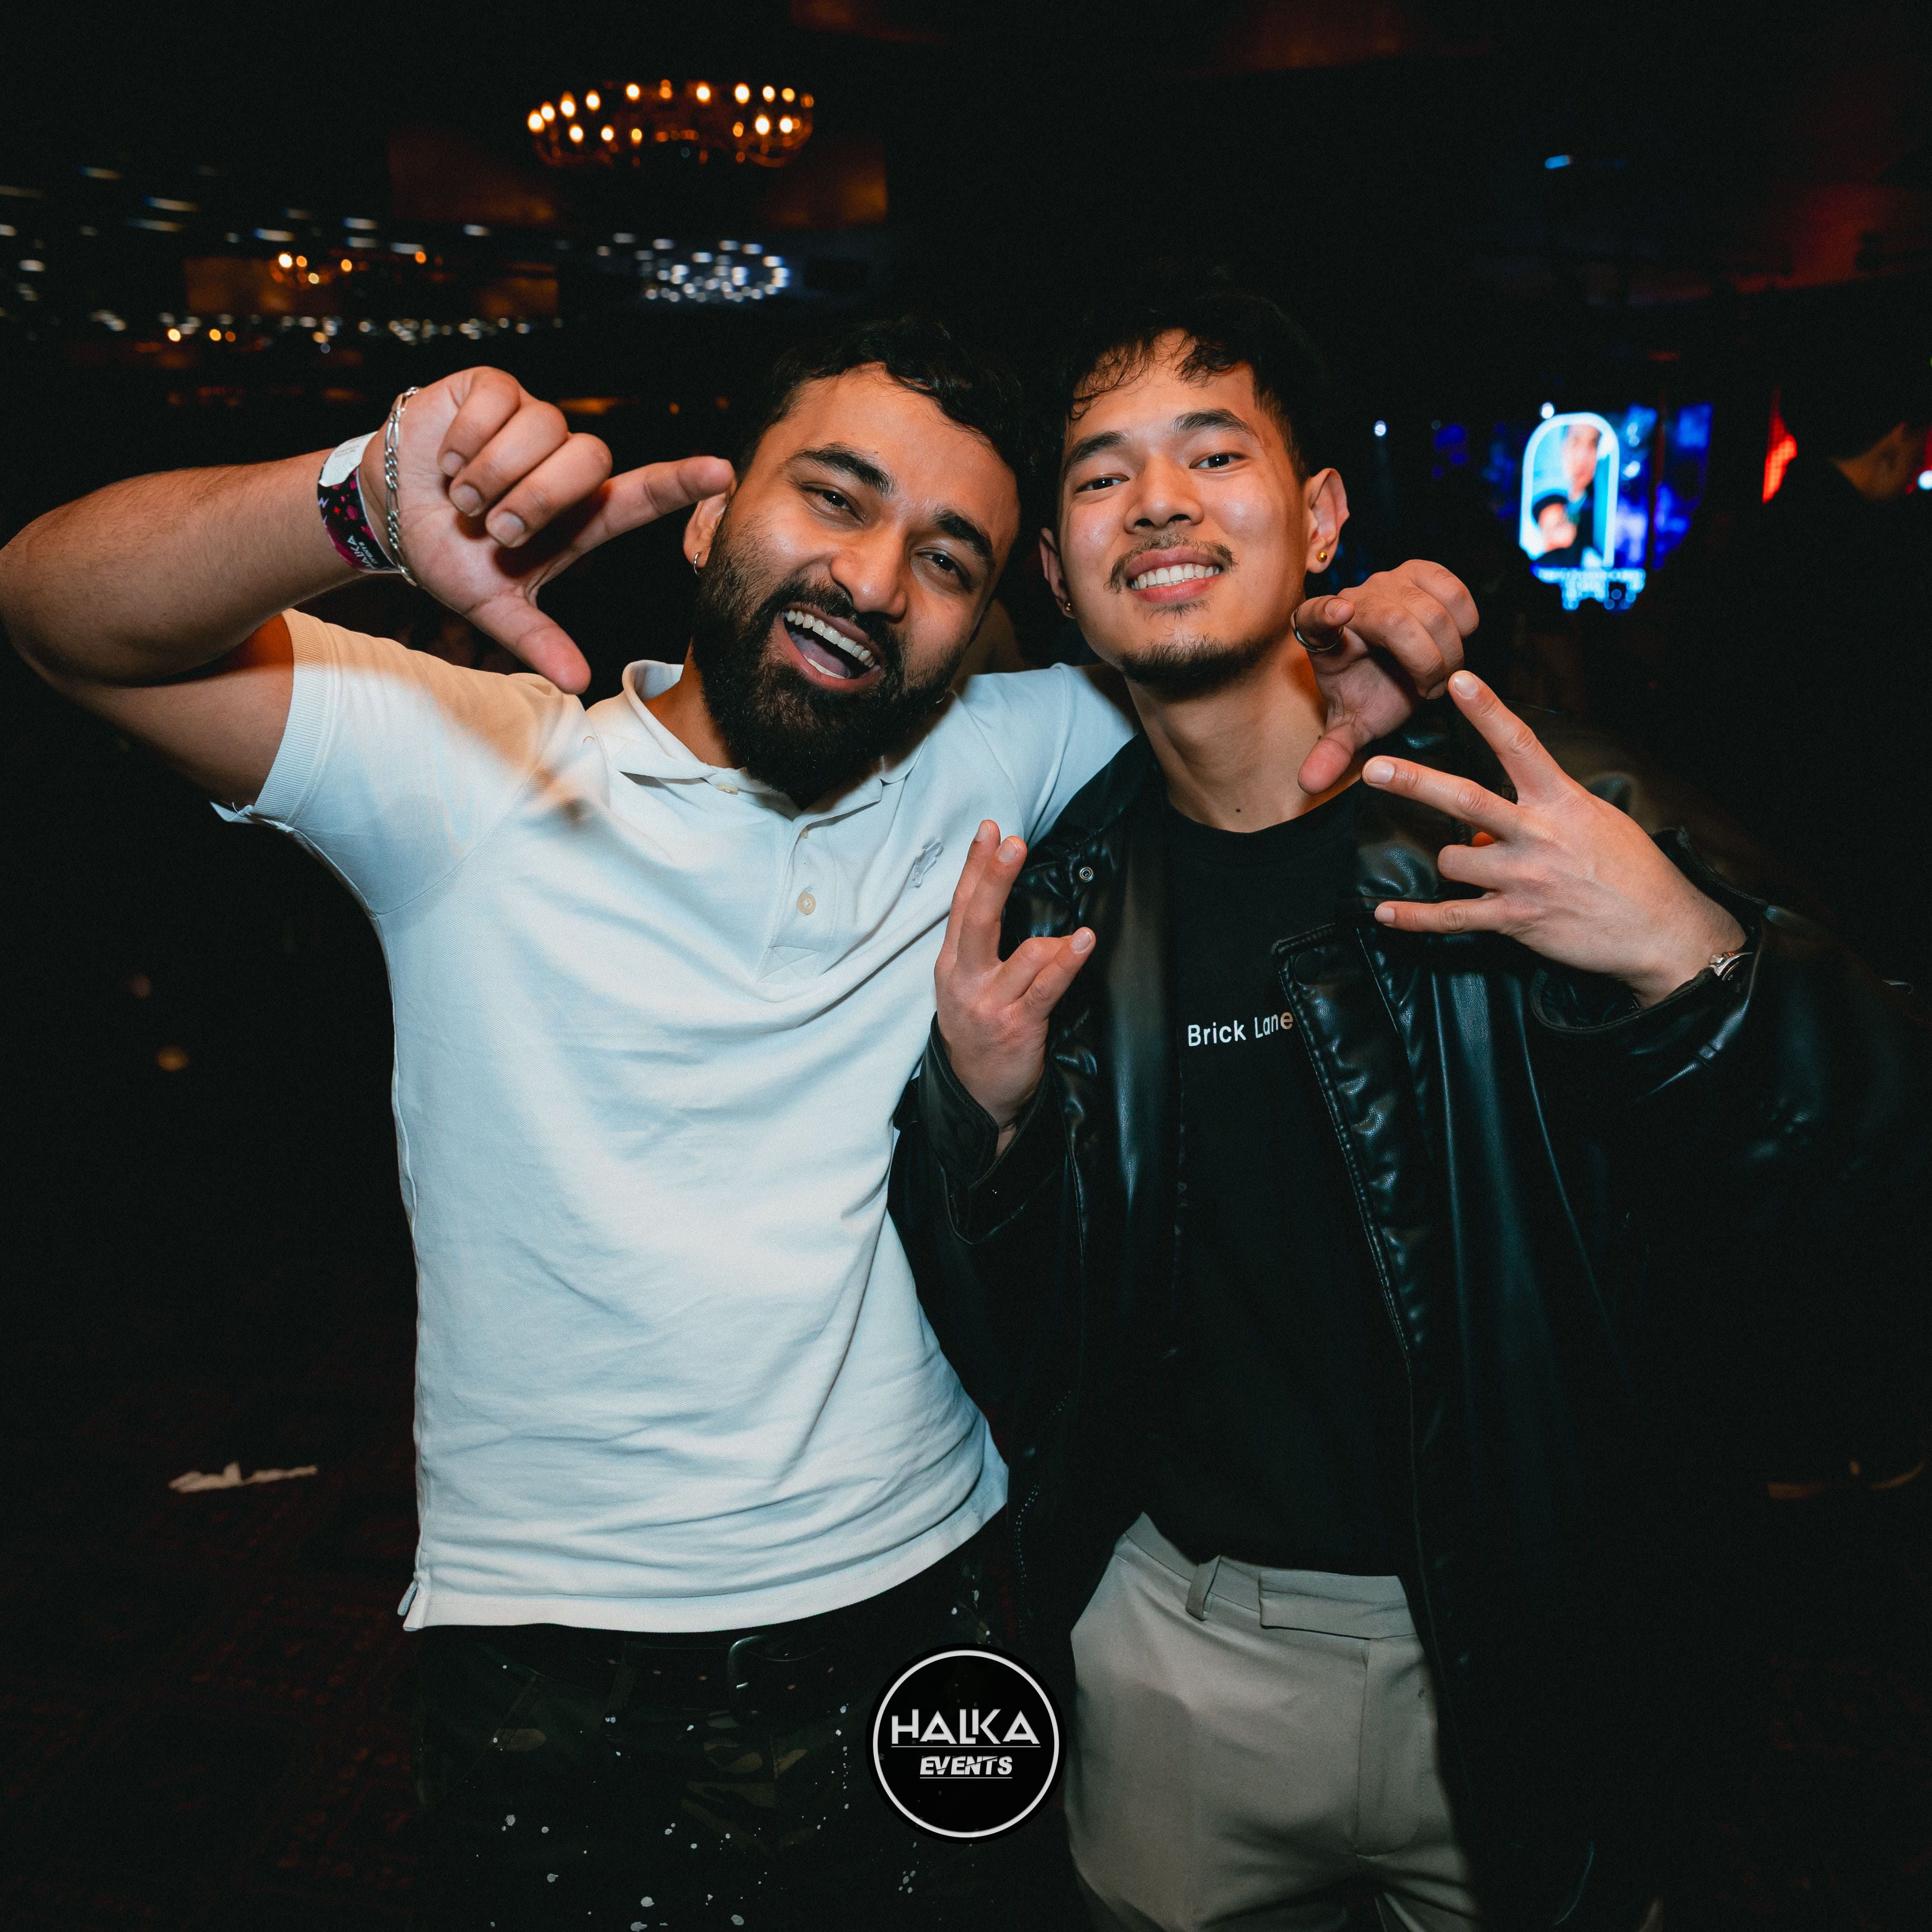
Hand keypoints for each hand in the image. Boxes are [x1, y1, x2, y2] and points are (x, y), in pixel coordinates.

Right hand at [362, 369, 733, 691]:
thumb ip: (538, 640)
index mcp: (580, 514)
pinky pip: (500, 402)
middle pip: (589, 461)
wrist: (390, 513)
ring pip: (543, 429)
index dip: (682, 482)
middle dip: (536, 499)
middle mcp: (567, 463)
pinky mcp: (496, 388)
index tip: (722, 472)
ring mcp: (534, 421)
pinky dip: (466, 440)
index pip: (644, 494)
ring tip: (464, 494)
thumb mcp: (494, 605)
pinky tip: (449, 459)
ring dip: (493, 472)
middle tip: (493, 525)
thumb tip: (578, 682)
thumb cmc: (453, 555)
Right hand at [935, 822, 1095, 1146]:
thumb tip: (1039, 923)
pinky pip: (1045, 988)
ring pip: (1021, 955)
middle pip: (977, 918)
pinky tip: (1083, 943)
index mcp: (952, 964)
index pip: (962, 906)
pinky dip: (1066, 963)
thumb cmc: (981, 1030)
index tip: (990, 829)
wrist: (977, 1094)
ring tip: (1076, 936)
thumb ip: (998, 949)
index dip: (975, 866)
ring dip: (1052, 942)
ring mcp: (988, 1004)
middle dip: (994, 877)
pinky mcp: (1015, 1026)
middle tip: (1012, 842)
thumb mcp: (974, 985)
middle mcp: (964, 980)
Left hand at [1294, 561, 1478, 794]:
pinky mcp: (1420, 572)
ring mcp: (1386, 580)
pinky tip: (1452, 640)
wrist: (1391, 669)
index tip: (1342, 613)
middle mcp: (1353, 598)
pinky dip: (1464, 620)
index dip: (1326, 612)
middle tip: (1427, 692)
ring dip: (1447, 651)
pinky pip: (1454, 589)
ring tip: (1437, 674)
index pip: (1314, 615)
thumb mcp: (1350, 726)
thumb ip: (1330, 752)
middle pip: (1396, 620)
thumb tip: (1308, 785)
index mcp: (1321, 634)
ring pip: (1431, 609)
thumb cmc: (1368, 695)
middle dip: (1423, 663)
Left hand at [1363, 671, 1744, 1005]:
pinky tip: (1385, 914)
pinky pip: (1451, 917)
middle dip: (1415, 782)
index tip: (1458, 680)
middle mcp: (1538, 834)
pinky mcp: (1516, 918)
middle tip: (1373, 769)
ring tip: (1479, 872)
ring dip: (1454, 862)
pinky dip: (1415, 918)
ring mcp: (1524, 878)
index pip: (1521, 744)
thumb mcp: (1594, 823)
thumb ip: (1537, 816)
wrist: (1662, 929)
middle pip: (1466, 798)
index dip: (1488, 710)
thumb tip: (1482, 831)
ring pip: (1454, 859)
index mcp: (1562, 801)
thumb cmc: (1630, 871)